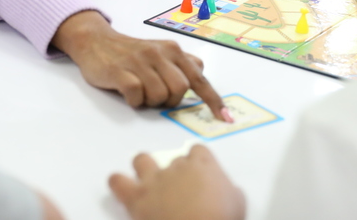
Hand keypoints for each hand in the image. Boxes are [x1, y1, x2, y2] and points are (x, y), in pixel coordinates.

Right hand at [51, 11, 230, 120]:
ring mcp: (139, 62)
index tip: (224, 117)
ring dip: (150, 101)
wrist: (96, 40)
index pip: (198, 78)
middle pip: (180, 90)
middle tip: (156, 95)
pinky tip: (128, 92)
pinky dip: (134, 101)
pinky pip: (136, 96)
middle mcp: (159, 53)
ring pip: (159, 96)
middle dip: (170, 100)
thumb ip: (180, 63)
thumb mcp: (159, 52)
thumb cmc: (131, 52)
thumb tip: (200, 72)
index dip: (213, 100)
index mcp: (172, 50)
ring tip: (140, 91)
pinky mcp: (120, 72)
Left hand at [109, 146, 245, 219]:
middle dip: (176, 172)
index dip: (198, 162)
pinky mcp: (137, 198)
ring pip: (142, 160)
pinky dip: (118, 183)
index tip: (199, 175)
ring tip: (148, 182)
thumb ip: (230, 191)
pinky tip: (120, 187)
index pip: (198, 151)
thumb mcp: (238, 204)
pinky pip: (118, 182)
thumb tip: (227, 192)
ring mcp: (155, 180)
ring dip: (144, 168)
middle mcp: (177, 167)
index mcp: (203, 166)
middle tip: (180, 191)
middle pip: (174, 159)